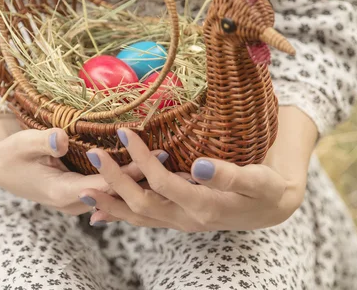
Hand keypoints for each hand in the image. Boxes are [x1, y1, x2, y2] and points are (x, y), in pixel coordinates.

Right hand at [0, 114, 164, 215]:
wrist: (0, 166)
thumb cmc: (10, 153)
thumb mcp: (21, 144)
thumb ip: (42, 142)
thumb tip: (61, 139)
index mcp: (59, 192)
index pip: (99, 186)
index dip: (126, 176)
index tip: (150, 164)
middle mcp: (72, 201)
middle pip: (114, 193)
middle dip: (143, 181)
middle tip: (173, 168)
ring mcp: (77, 198)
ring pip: (114, 193)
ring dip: (139, 181)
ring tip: (170, 168)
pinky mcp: (81, 191)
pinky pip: (108, 188)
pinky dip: (128, 179)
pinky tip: (150, 168)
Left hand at [79, 106, 317, 230]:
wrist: (272, 206)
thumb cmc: (266, 188)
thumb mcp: (257, 180)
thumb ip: (229, 175)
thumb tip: (199, 166)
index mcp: (204, 207)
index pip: (163, 183)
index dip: (142, 160)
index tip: (125, 133)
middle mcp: (187, 220)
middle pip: (142, 203)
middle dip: (115, 180)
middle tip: (95, 154)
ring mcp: (180, 222)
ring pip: (139, 217)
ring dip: (111, 203)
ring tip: (84, 191)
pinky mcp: (177, 218)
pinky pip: (145, 220)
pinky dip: (122, 215)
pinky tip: (102, 212)